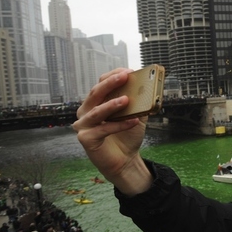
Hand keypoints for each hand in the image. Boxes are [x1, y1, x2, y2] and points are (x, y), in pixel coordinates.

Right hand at [73, 68, 152, 194]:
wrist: (125, 160)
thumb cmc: (127, 136)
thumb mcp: (135, 115)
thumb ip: (139, 102)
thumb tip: (148, 87)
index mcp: (95, 103)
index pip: (101, 83)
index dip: (113, 76)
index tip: (129, 71)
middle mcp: (86, 111)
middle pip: (96, 93)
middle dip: (111, 83)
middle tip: (124, 76)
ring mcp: (83, 125)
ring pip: (97, 111)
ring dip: (112, 104)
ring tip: (127, 100)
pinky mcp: (86, 138)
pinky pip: (103, 129)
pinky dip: (119, 125)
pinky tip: (133, 121)